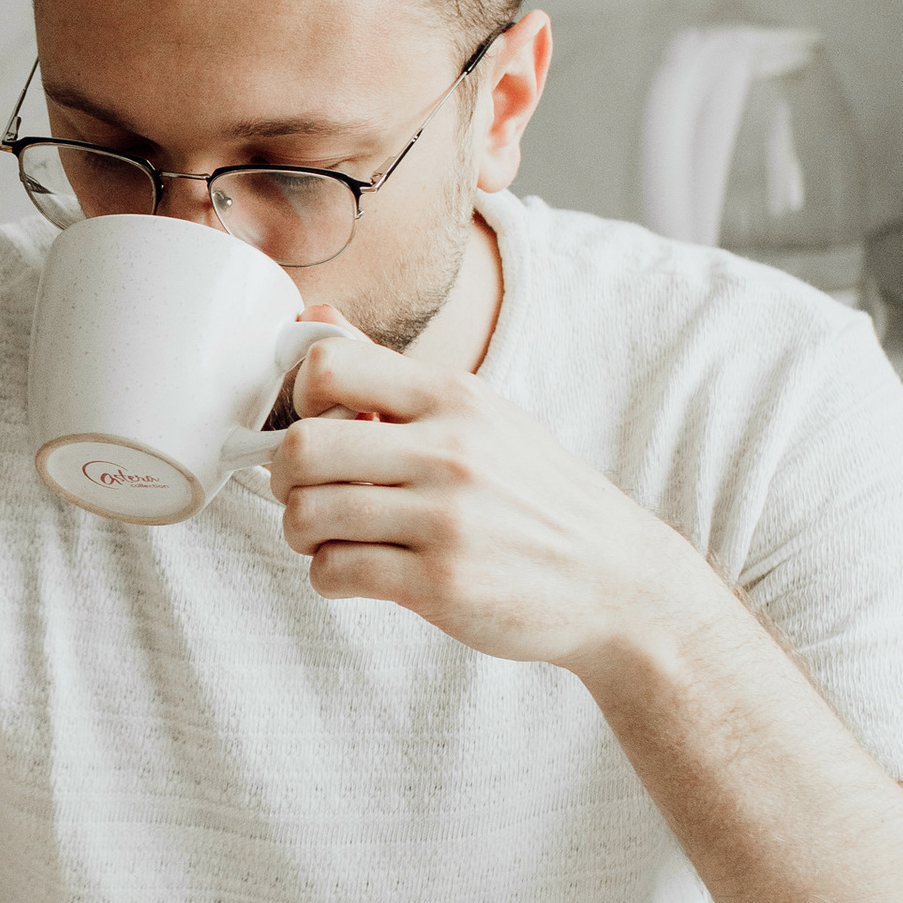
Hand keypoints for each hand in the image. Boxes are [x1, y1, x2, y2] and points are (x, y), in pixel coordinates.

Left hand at [270, 318, 709, 673]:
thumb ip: (389, 374)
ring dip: (303, 532)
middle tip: (308, 491)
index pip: (329, 365)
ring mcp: (446, 519)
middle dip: (286, 478)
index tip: (319, 426)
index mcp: (454, 397)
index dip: (300, 399)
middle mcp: (449, 451)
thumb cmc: (536, 495)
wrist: (617, 578)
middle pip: (301, 448)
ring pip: (307, 516)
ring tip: (334, 536)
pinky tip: (359, 570)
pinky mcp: (441, 583)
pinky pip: (334, 572)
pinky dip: (329, 575)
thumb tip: (311, 319)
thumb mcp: (479, 416)